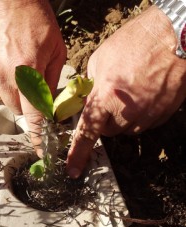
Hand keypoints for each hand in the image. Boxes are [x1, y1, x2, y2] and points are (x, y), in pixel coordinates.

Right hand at [0, 0, 66, 155]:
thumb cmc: (36, 18)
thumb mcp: (56, 49)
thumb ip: (52, 80)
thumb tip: (49, 104)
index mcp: (29, 71)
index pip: (34, 114)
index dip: (38, 135)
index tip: (39, 150)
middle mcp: (5, 75)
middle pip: (17, 109)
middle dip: (27, 106)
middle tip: (32, 89)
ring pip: (3, 98)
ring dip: (12, 92)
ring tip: (17, 68)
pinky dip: (0, 80)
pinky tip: (5, 61)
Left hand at [66, 6, 185, 177]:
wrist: (174, 35)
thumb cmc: (134, 42)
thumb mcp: (99, 60)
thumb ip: (90, 86)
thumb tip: (86, 99)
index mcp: (105, 98)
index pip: (87, 134)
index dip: (78, 154)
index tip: (72, 170)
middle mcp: (126, 113)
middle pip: (107, 132)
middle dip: (103, 121)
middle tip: (107, 100)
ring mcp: (147, 116)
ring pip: (126, 130)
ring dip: (122, 118)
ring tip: (128, 93)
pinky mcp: (163, 115)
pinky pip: (144, 124)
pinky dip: (139, 115)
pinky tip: (143, 94)